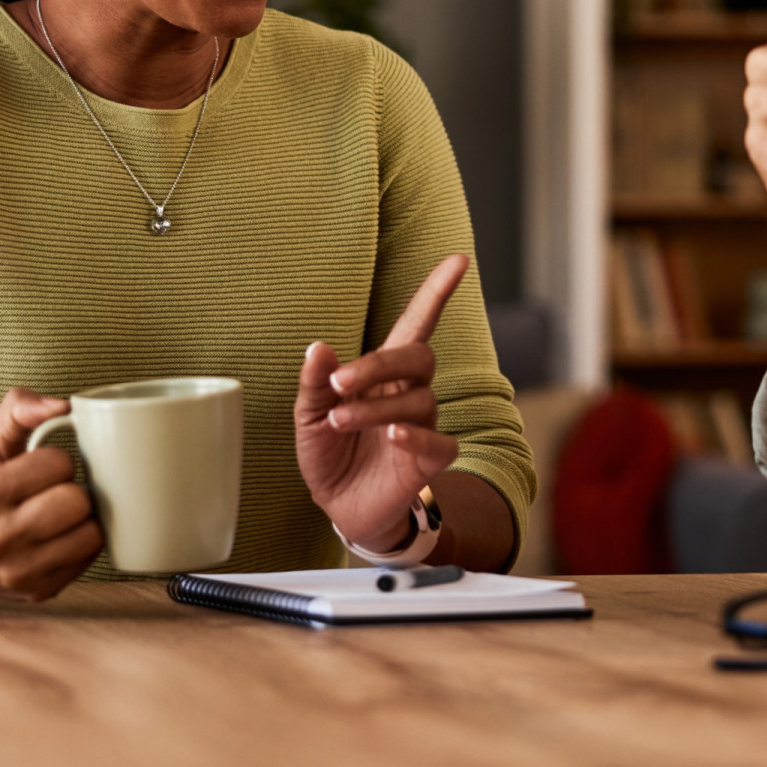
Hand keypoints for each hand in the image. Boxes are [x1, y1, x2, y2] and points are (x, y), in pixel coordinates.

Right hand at [0, 387, 102, 600]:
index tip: (46, 467)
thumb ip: (20, 410)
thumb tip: (62, 405)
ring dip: (84, 519)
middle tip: (57, 492)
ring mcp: (18, 572)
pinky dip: (83, 542)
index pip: (57, 463)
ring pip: (90, 534)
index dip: (59, 460)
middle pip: (75, 502)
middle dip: (73, 490)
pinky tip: (62, 536)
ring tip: (63, 514)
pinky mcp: (38, 592)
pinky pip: (89, 558)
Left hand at [296, 254, 467, 553]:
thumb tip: (318, 347)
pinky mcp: (429, 459)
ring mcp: (423, 424)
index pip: (417, 324)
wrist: (340, 506)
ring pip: (418, 400)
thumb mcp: (308, 416)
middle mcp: (408, 392)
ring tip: (339, 420)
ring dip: (375, 407)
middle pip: (419, 357)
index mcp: (383, 373)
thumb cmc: (330, 452)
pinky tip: (393, 436)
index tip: (458, 260)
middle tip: (339, 383)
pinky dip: (417, 435)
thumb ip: (314, 383)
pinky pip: (439, 441)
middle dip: (379, 363)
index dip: (437, 292)